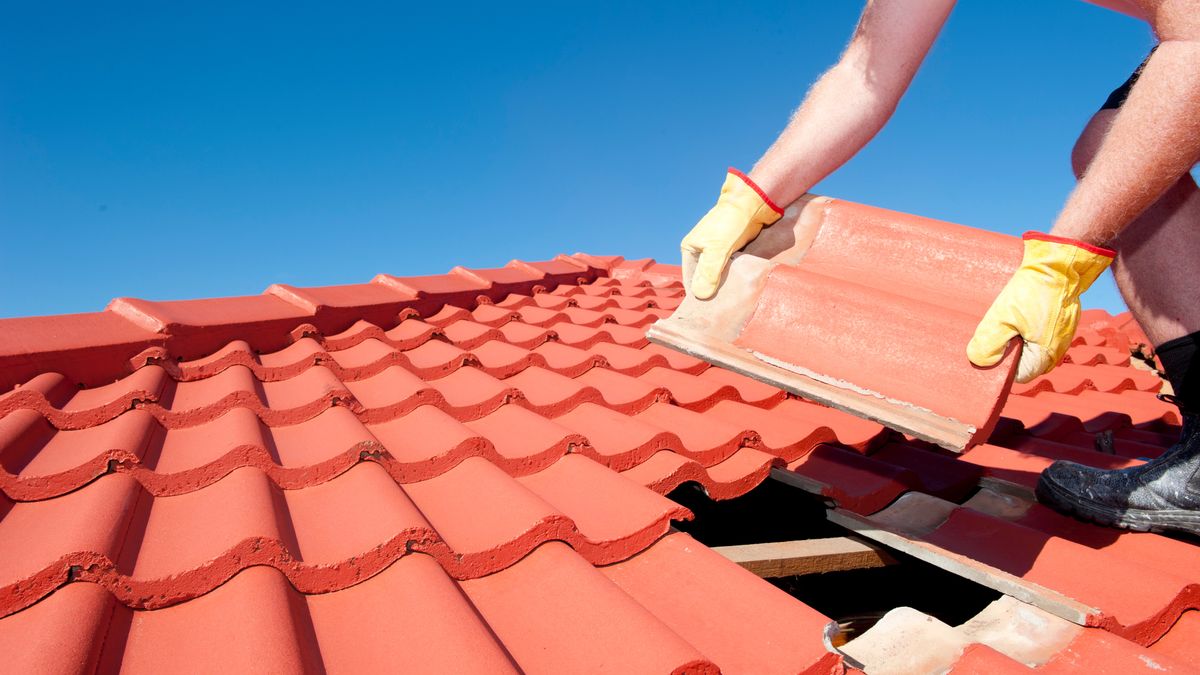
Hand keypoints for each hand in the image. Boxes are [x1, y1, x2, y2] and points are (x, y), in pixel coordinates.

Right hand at [681, 168, 783, 298]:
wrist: (753, 203)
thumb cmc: (731, 223)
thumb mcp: (718, 249)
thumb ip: (709, 272)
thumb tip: (700, 296)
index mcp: (690, 249)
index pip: (690, 279)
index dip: (698, 294)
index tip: (709, 310)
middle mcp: (700, 251)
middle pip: (703, 278)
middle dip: (711, 291)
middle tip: (722, 307)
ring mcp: (715, 251)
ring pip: (717, 275)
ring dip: (723, 286)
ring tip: (731, 301)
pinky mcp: (730, 251)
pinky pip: (728, 270)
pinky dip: (732, 278)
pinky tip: (738, 289)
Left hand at [968, 232, 1114, 382]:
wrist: (1059, 263)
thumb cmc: (1033, 290)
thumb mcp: (1003, 317)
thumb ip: (989, 342)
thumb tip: (979, 361)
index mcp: (1045, 355)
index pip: (1017, 376)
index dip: (1000, 366)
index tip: (986, 350)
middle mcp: (1056, 350)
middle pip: (1023, 361)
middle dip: (1005, 350)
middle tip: (991, 332)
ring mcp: (1060, 335)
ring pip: (1029, 345)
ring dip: (1014, 336)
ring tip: (1002, 320)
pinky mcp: (1059, 321)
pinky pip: (1037, 331)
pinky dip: (1025, 326)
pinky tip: (1014, 313)